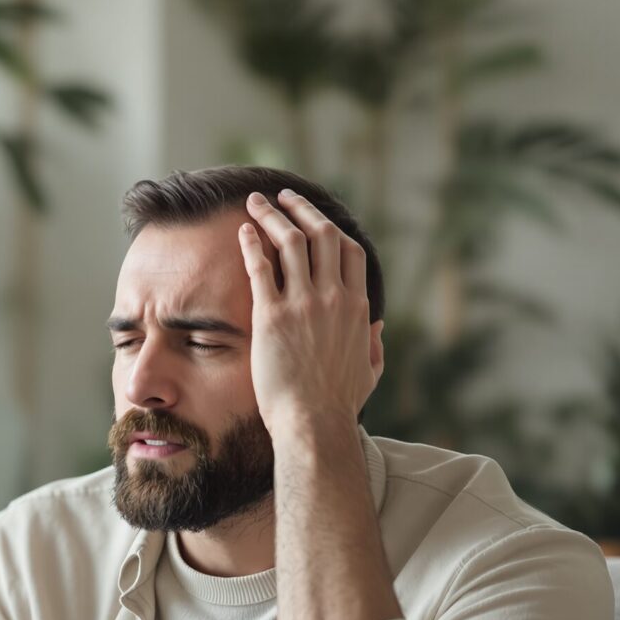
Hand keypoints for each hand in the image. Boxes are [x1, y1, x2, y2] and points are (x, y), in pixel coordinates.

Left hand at [239, 189, 376, 439]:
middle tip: (282, 196)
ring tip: (255, 202)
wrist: (313, 423)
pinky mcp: (272, 316)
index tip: (313, 216)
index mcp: (358, 306)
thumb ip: (374, 343)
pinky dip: (252, 244)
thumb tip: (377, 325)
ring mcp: (303, 304)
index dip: (330, 226)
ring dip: (272, 216)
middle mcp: (334, 297)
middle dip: (301, 209)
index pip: (349, 250)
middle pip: (321, 234)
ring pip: (291, 242)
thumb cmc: (338, 403)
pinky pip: (261, 267)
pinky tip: (243, 230)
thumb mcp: (369, 370)